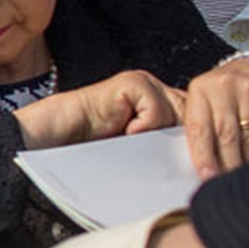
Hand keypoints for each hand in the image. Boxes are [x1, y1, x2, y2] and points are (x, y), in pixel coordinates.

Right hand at [15, 69, 183, 149]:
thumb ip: (163, 147)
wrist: (49, 140)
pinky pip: (157, 109)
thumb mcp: (136, 152)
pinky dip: (144, 126)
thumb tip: (199, 162)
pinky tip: (121, 131)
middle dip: (185, 139)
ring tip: (135, 144)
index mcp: (158, 106)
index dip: (198, 141)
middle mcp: (154, 91)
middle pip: (195, 115)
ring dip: (162, 135)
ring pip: (181, 112)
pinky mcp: (131, 83)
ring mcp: (143, 84)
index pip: (196, 120)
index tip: (192, 164)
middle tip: (161, 155)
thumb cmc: (88, 151)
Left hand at [184, 57, 248, 179]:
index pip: (199, 129)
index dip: (203, 156)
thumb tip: (201, 166)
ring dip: (248, 162)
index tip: (207, 177)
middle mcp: (224, 88)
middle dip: (227, 164)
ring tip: (245, 175)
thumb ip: (201, 126)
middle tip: (228, 182)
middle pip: (226, 136)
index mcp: (201, 90)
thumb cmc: (227, 91)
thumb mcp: (206, 100)